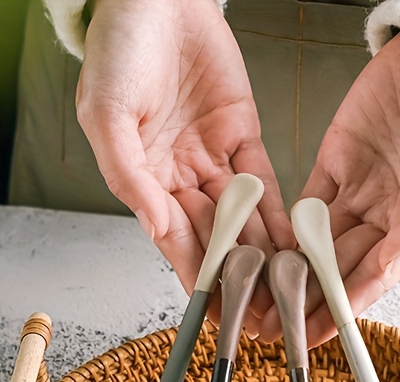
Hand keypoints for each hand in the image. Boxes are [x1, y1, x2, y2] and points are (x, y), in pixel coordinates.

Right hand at [76, 0, 294, 328]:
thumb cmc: (118, 48)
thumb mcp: (105, 114)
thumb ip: (128, 175)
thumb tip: (157, 227)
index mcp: (142, 179)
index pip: (173, 240)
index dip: (196, 277)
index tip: (215, 314)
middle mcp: (179, 177)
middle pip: (213, 238)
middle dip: (237, 279)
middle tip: (261, 314)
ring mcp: (213, 159)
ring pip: (242, 218)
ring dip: (263, 255)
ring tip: (283, 290)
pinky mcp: (243, 135)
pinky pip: (264, 182)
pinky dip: (278, 212)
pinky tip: (293, 243)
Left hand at [259, 30, 399, 346]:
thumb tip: (389, 267)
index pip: (372, 279)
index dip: (342, 309)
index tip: (314, 334)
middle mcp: (384, 219)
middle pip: (338, 270)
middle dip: (307, 301)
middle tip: (275, 328)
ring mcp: (357, 194)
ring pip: (316, 246)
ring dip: (291, 275)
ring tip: (262, 301)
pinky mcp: (333, 166)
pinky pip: (305, 206)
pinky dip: (286, 231)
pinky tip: (266, 254)